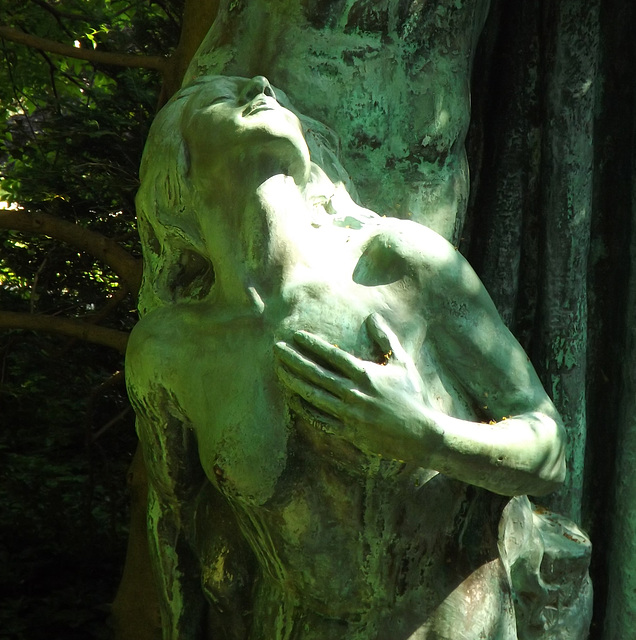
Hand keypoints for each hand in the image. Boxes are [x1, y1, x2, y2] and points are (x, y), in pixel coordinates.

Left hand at [274, 313, 441, 461]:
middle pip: (316, 374)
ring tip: (278, 370)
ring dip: (293, 382)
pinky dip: (305, 409)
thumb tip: (372, 316)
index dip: (312, 344)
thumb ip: (386, 339)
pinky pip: (320, 419)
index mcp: (365, 375)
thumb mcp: (402, 364)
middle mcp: (353, 393)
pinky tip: (294, 399)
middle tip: (276, 348)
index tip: (296, 335)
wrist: (420, 435)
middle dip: (294, 359)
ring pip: (313, 396)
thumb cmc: (412, 396)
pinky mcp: (348, 431)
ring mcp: (348, 414)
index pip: (332, 355)